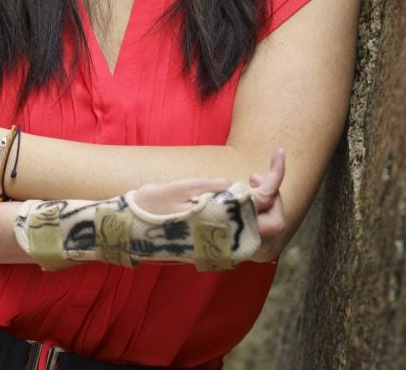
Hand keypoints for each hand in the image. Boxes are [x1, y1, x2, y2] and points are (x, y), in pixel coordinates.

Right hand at [125, 149, 287, 261]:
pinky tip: (232, 201)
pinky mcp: (216, 252)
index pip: (266, 198)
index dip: (278, 173)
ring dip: (262, 207)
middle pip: (275, 221)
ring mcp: (223, 249)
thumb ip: (210, 186)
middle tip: (252, 176)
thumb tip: (234, 185)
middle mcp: (227, 240)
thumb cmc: (148, 206)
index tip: (279, 152)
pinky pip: (247, 236)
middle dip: (273, 195)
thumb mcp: (178, 188)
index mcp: (221, 219)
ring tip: (242, 186)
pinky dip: (250, 217)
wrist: (126, 233)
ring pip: (263, 232)